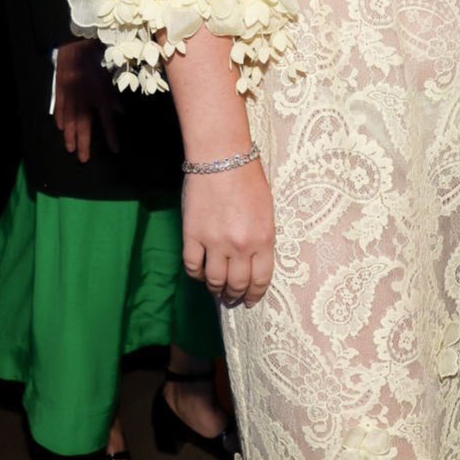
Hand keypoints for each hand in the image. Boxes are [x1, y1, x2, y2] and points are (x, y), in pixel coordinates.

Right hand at [54, 40, 120, 161]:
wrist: (77, 43)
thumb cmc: (99, 57)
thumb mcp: (112, 76)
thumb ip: (114, 96)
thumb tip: (120, 112)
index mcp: (101, 96)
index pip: (107, 122)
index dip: (111, 137)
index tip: (115, 150)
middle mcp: (85, 100)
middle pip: (84, 126)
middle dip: (84, 144)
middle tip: (83, 159)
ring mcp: (71, 96)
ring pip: (70, 121)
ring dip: (70, 136)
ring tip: (70, 149)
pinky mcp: (61, 90)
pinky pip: (61, 108)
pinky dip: (61, 119)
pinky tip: (61, 128)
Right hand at [183, 160, 274, 307]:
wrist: (221, 158)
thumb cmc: (248, 179)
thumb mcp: (267, 211)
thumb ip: (262, 238)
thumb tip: (253, 261)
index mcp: (264, 239)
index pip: (260, 279)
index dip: (255, 294)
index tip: (250, 300)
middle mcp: (240, 246)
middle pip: (237, 284)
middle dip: (235, 296)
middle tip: (232, 299)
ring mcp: (215, 242)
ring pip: (214, 280)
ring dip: (216, 289)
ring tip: (216, 290)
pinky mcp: (192, 235)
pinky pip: (192, 266)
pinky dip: (196, 275)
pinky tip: (200, 273)